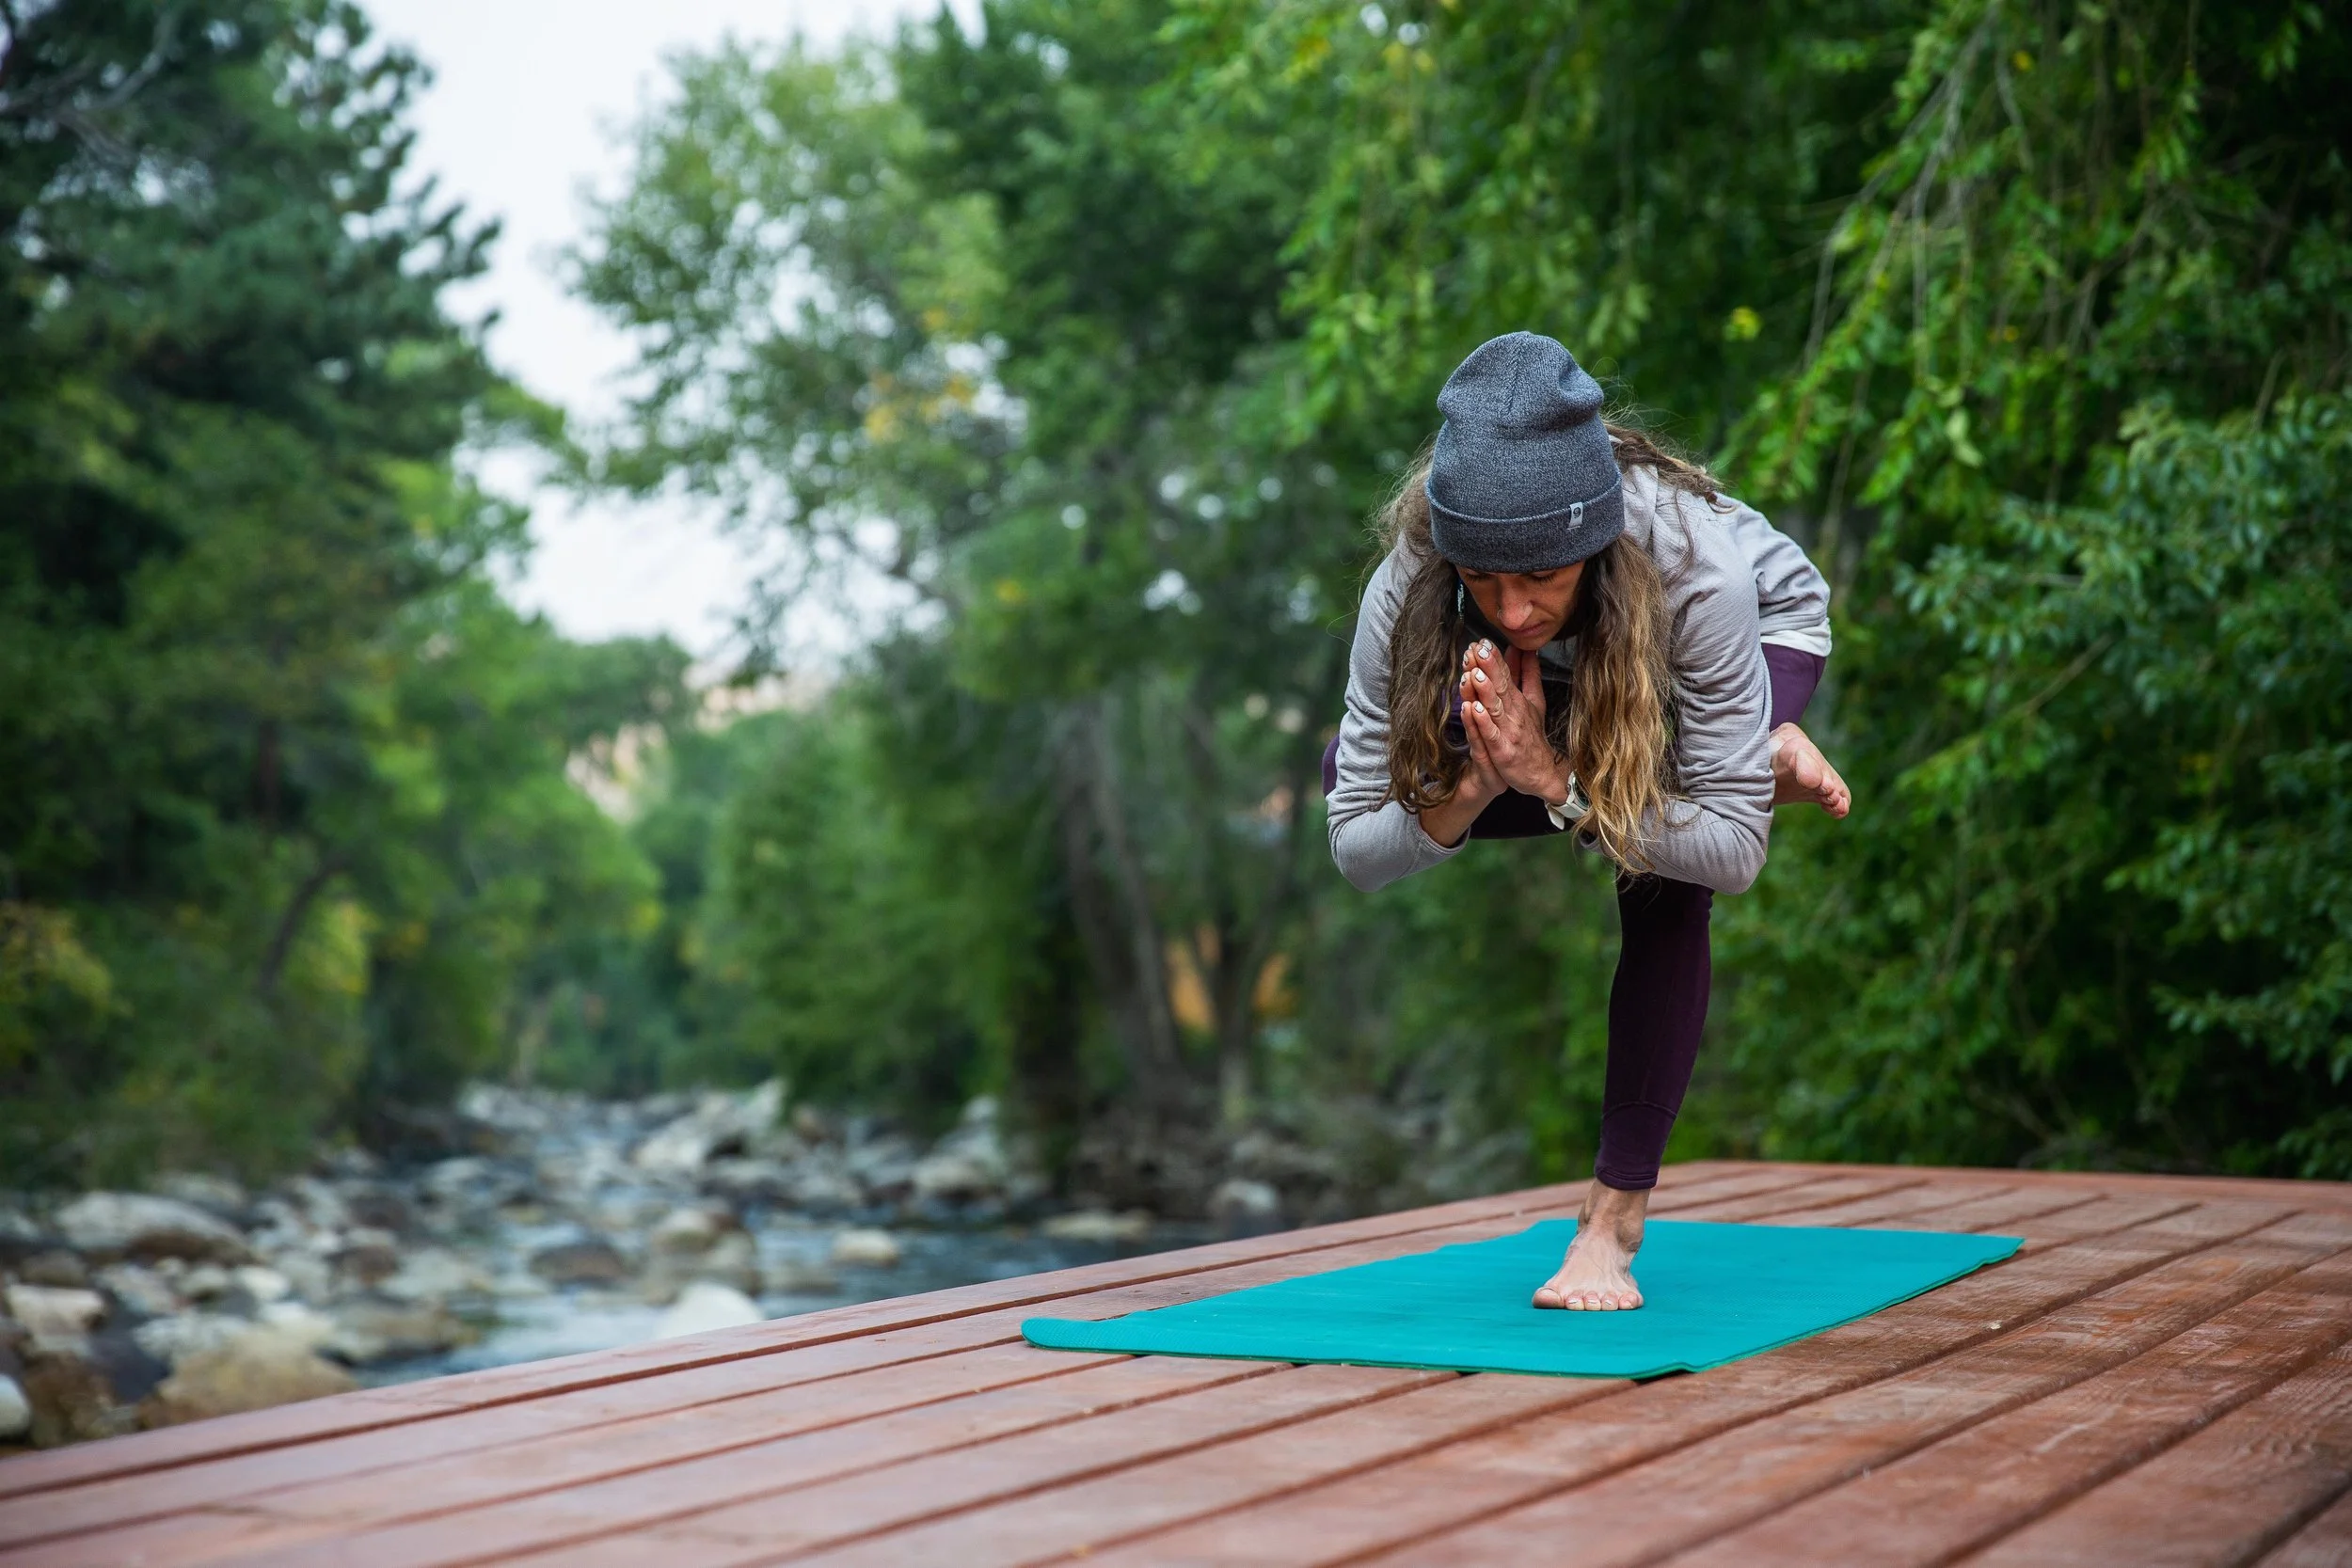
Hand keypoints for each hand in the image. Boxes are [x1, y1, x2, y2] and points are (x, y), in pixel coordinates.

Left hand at [1460, 640, 1569, 802]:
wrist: (1543, 772)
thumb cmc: (1532, 736)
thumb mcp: (1533, 701)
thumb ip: (1528, 675)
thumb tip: (1526, 649)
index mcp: (1518, 700)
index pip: (1505, 675)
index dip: (1494, 658)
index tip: (1483, 641)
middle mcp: (1514, 713)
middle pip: (1500, 687)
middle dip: (1488, 667)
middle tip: (1477, 649)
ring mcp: (1509, 732)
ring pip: (1494, 708)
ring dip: (1484, 690)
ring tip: (1473, 673)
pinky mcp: (1503, 751)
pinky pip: (1491, 735)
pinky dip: (1482, 722)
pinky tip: (1473, 709)